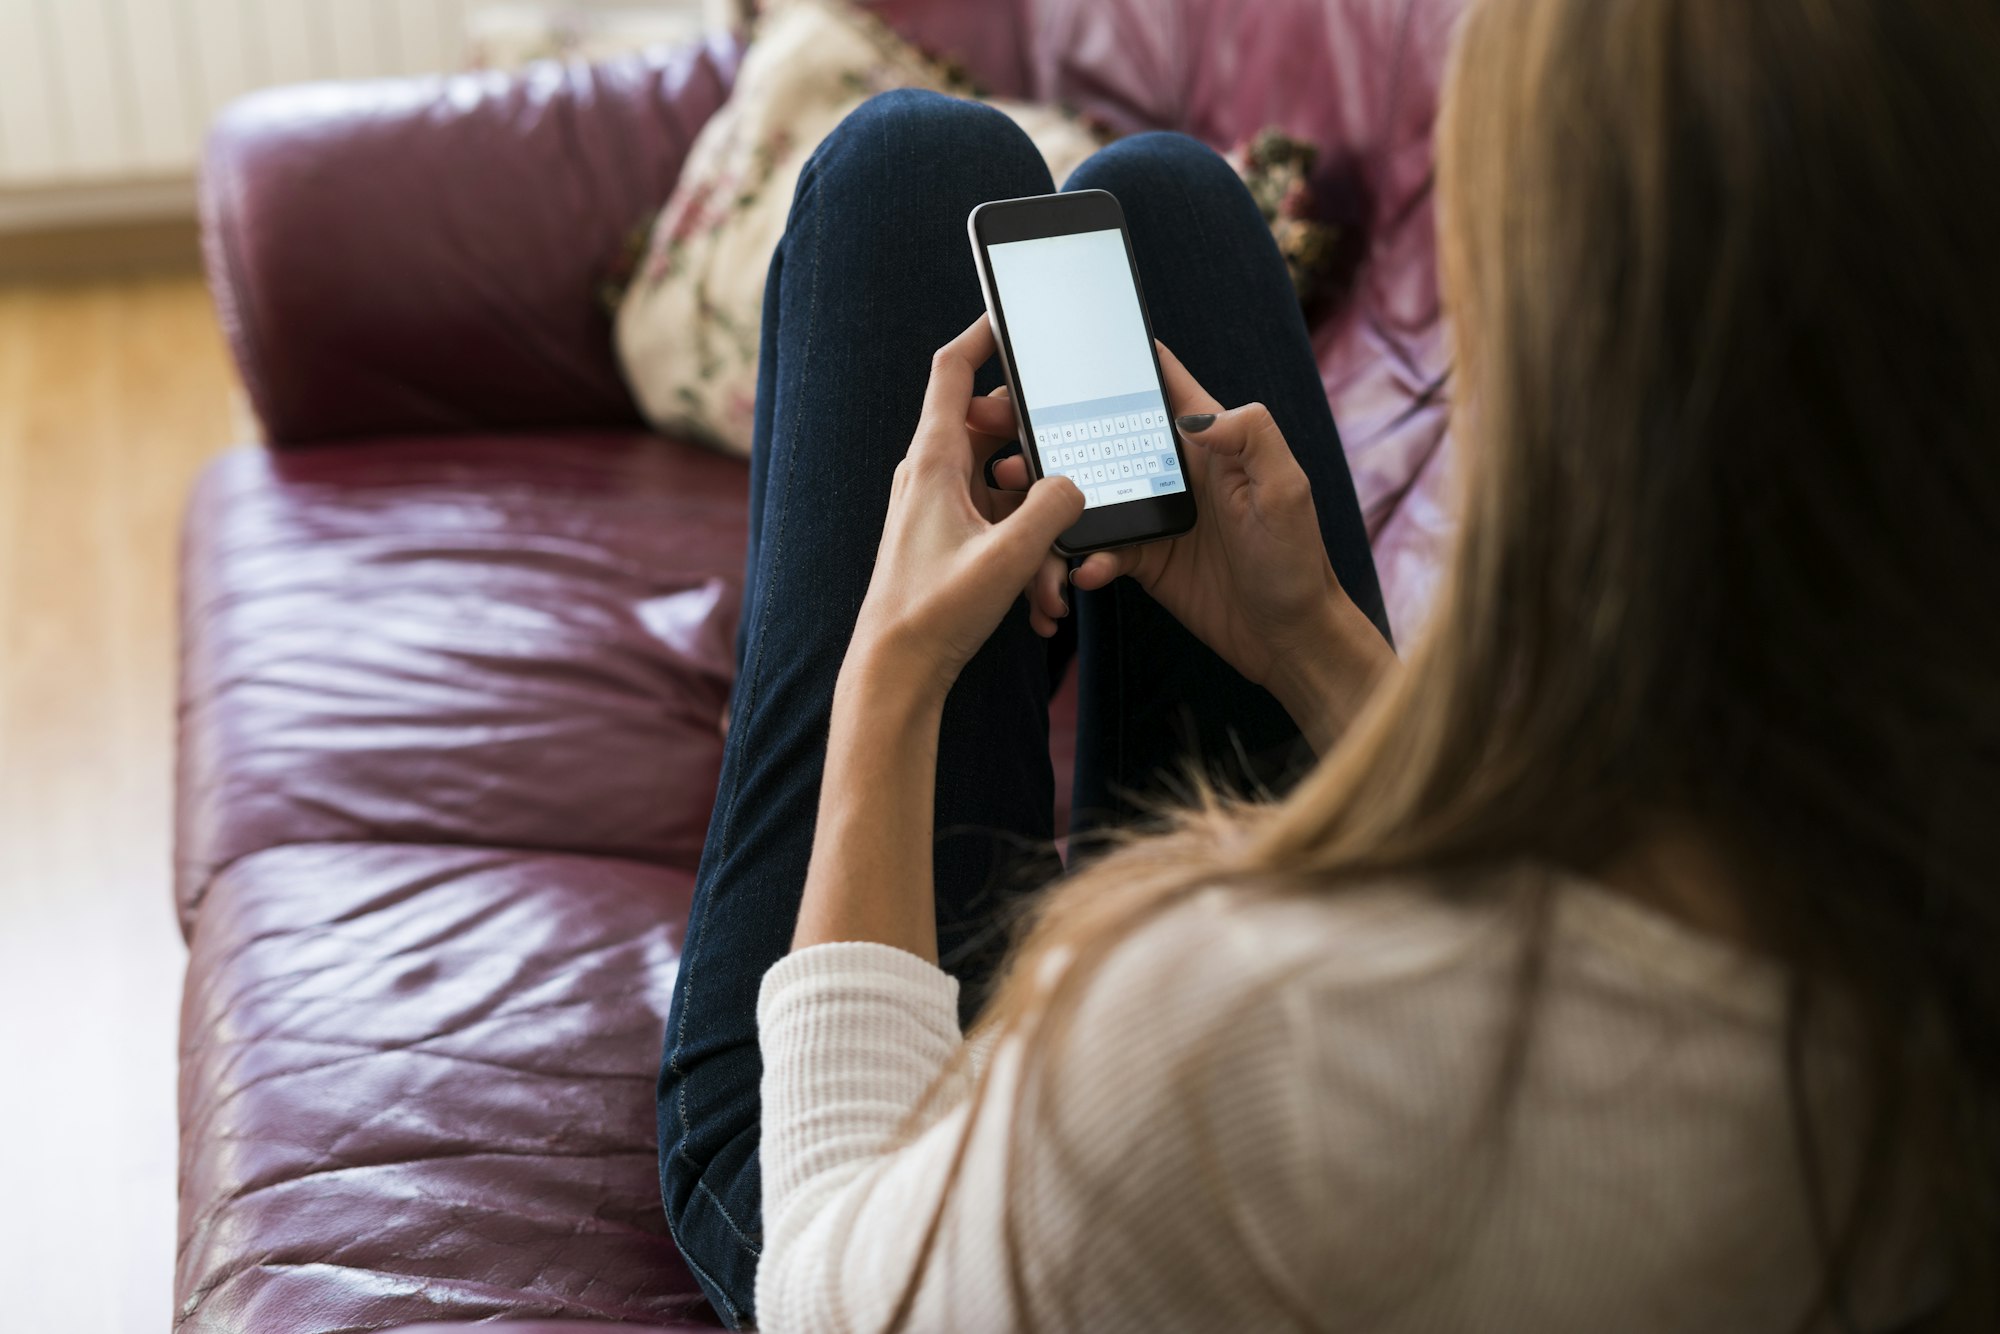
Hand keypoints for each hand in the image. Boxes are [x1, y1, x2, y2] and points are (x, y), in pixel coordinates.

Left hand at [844, 314, 1085, 709]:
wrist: (892, 676)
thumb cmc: (932, 615)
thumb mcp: (1008, 558)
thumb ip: (1052, 509)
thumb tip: (1073, 484)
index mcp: (933, 461)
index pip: (953, 370)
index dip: (984, 333)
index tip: (1015, 311)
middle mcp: (931, 476)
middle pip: (995, 429)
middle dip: (1040, 455)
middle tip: (1069, 478)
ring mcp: (940, 509)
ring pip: (1005, 488)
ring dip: (1039, 527)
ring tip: (1053, 583)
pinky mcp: (950, 542)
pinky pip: (1000, 527)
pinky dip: (1026, 555)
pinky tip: (1041, 604)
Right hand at [987, 342, 1394, 750]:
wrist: (1287, 637)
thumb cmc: (1296, 559)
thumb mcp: (1286, 489)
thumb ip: (1251, 437)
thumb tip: (1191, 414)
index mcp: (1208, 439)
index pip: (1159, 382)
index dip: (1113, 359)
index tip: (1056, 351)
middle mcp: (1174, 469)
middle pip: (1102, 434)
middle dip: (1052, 430)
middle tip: (1004, 430)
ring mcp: (1152, 512)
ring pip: (1087, 491)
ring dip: (1053, 497)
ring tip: (1024, 502)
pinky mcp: (1140, 556)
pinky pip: (1096, 548)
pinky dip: (1083, 557)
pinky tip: (1084, 571)